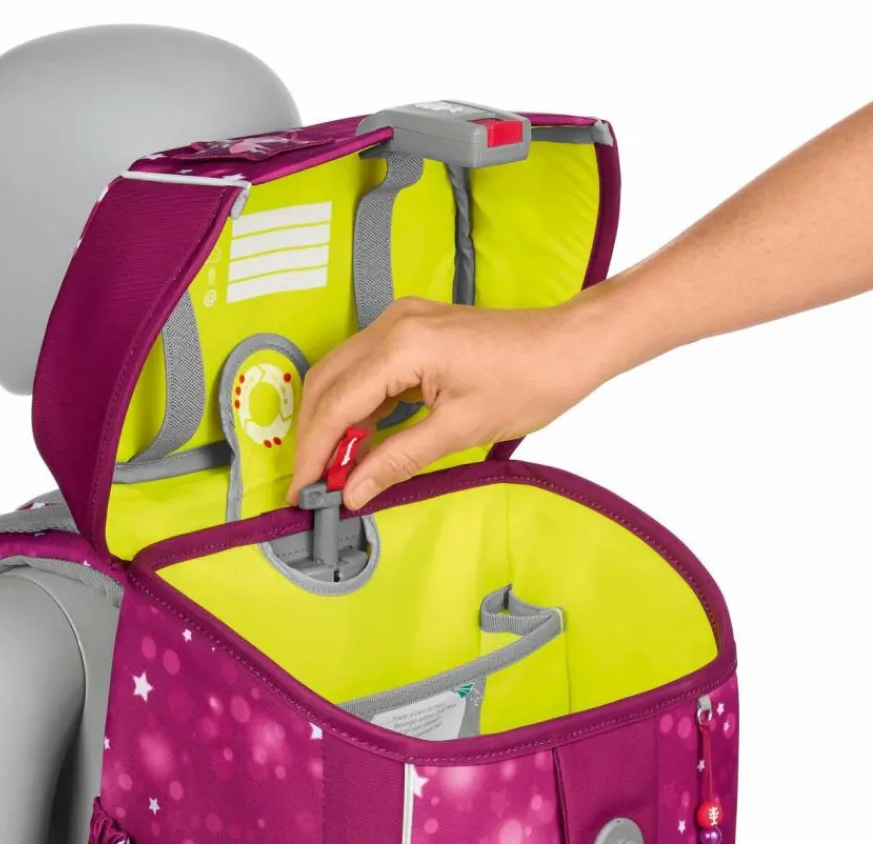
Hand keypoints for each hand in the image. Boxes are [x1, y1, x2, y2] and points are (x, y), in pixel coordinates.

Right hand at [289, 294, 615, 509]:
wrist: (569, 346)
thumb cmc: (529, 383)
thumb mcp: (459, 431)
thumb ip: (397, 460)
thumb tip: (353, 492)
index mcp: (403, 346)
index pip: (336, 406)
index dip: (315, 454)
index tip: (303, 492)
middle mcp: (392, 325)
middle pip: (326, 385)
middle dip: (315, 438)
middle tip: (315, 486)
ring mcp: (400, 322)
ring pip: (340, 375)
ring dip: (332, 422)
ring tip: (336, 469)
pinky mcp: (411, 329)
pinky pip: (365, 369)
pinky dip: (356, 406)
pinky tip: (361, 440)